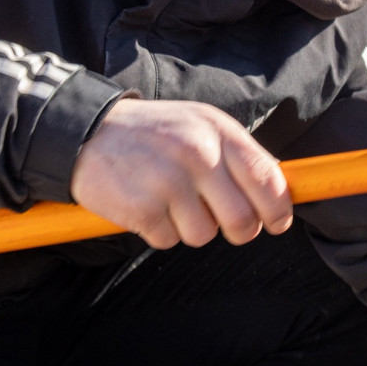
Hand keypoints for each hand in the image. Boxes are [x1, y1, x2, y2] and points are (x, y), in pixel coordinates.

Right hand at [70, 99, 292, 249]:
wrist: (87, 131)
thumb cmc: (152, 133)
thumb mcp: (199, 125)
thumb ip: (236, 153)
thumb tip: (279, 189)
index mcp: (218, 131)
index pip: (267, 179)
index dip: (279, 209)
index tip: (278, 222)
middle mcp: (198, 154)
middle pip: (242, 220)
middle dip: (237, 231)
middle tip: (220, 223)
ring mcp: (169, 182)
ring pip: (204, 236)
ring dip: (190, 228)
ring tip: (170, 202)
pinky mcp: (142, 208)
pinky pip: (168, 241)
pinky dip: (158, 231)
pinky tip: (146, 205)